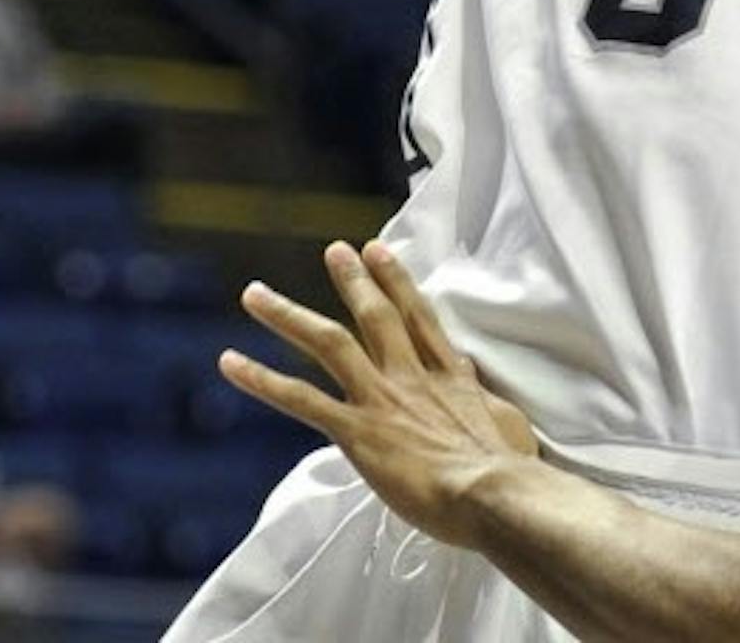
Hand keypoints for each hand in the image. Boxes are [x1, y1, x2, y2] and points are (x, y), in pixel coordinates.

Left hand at [220, 241, 538, 548]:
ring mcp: (381, 397)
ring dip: (288, 315)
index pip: (419, 317)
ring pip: (329, 343)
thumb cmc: (506, 466)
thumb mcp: (507, 426)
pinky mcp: (356, 428)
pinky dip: (262, 379)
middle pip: (376, 315)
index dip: (397, 281)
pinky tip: (231, 362)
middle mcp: (411, 374)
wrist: (490, 489)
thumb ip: (487, 408)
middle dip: (355, 279)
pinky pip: (300, 399)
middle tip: (335, 250)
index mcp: (449, 374)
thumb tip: (487, 405)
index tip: (379, 251)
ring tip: (256, 293)